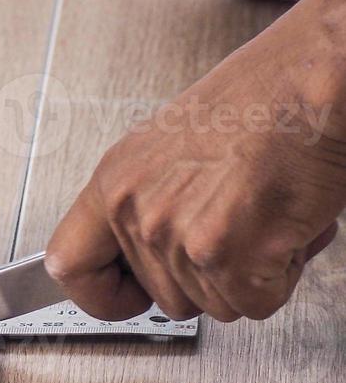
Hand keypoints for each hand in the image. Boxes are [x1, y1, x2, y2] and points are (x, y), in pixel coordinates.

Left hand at [46, 0, 345, 321]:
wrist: (312, 77)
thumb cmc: (260, 103)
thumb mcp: (168, 150)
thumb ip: (146, 206)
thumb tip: (147, 260)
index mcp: (114, 183)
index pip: (69, 265)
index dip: (102, 294)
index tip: (129, 296)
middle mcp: (137, 210)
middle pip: (165, 297)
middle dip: (208, 276)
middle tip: (238, 225)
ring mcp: (179, 236)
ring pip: (215, 305)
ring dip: (250, 272)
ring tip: (263, 213)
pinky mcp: (228, 254)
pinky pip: (254, 304)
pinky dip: (281, 276)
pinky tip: (284, 227)